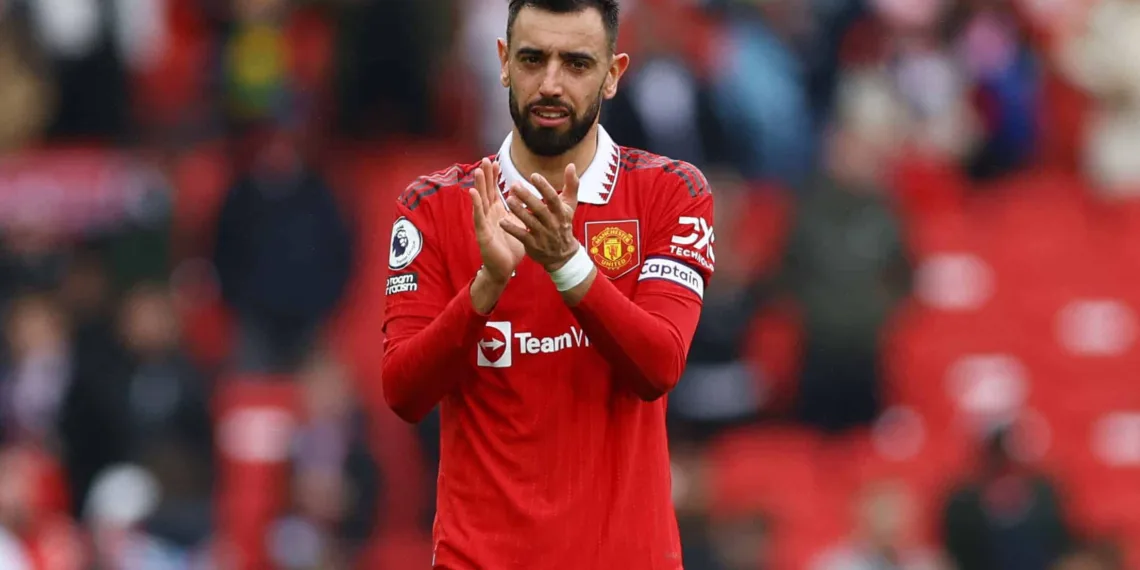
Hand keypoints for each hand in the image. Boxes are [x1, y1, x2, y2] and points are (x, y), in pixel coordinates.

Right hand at [469, 158, 524, 283]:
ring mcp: (484, 223)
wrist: (505, 268)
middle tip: (485, 160)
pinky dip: (476, 204)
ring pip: (480, 201)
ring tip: (478, 171)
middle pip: (486, 191)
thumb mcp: (517, 223)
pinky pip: (478, 216)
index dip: (494, 177)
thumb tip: (523, 194)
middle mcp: (489, 215)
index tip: (496, 162)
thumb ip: (518, 209)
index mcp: (497, 212)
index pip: (494, 190)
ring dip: (479, 186)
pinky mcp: (482, 233)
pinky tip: (473, 193)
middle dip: (485, 176)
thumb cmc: (510, 246)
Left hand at [500, 163, 580, 270]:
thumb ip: (571, 185)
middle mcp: (552, 223)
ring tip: (508, 199)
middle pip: (539, 209)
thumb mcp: (570, 205)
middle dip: (527, 197)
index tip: (533, 175)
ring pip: (530, 222)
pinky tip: (502, 221)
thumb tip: (572, 165)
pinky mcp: (533, 245)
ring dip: (518, 211)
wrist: (562, 254)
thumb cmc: (563, 223)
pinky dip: (512, 228)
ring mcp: (542, 235)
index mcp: (561, 212)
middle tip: (514, 184)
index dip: (544, 187)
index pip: (553, 198)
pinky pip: (522, 236)